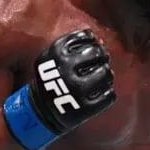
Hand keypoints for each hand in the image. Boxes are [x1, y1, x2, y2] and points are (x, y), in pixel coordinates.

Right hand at [3, 30, 115, 149]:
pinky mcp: (85, 108)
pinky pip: (109, 96)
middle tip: (102, 61)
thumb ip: (75, 48)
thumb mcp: (53, 59)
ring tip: (103, 76)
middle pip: (97, 54)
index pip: (86, 37)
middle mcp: (65, 71)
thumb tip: (101, 41)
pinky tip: (102, 92)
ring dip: (107, 74)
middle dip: (103, 56)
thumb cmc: (52, 79)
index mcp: (55, 54)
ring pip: (106, 74)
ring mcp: (76, 90)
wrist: (41, 111)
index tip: (93, 48)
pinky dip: (108, 93)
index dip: (93, 42)